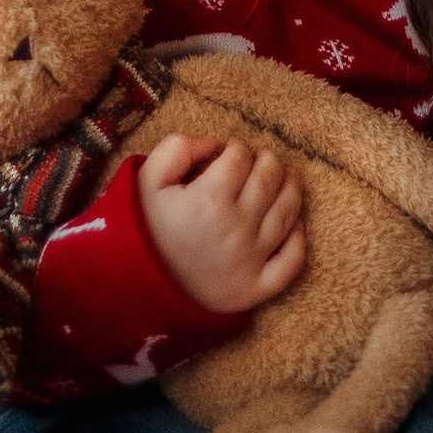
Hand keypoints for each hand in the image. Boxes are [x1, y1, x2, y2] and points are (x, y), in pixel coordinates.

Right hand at [137, 135, 307, 314]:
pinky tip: (293, 225)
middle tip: (260, 160)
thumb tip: (215, 144)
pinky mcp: (255, 289)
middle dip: (268, 161)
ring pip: (287, 213)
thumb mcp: (145, 180)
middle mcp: (236, 228)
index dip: (235, 147)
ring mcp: (250, 260)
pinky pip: (291, 262)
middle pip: (269, 179)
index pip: (240, 157)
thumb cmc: (141, 231)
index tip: (228, 152)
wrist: (134, 288)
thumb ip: (177, 148)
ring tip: (284, 179)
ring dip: (291, 188)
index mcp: (209, 199)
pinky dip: (298, 240)